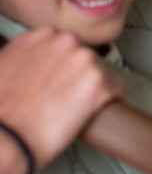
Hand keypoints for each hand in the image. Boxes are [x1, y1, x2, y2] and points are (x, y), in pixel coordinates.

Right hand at [0, 28, 124, 173]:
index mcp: (42, 36)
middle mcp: (64, 42)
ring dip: (94, 89)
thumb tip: (35, 61)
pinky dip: (111, 100)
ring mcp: (84, 60)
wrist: (5, 137)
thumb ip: (26, 55)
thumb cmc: (3, 109)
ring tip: (76, 107)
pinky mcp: (99, 83)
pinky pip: (117, 89)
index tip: (61, 80)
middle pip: (86, 58)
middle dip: (80, 76)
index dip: (65, 67)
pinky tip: (96, 111)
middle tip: (66, 97)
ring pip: (102, 73)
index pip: (67, 46)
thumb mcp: (4, 65)